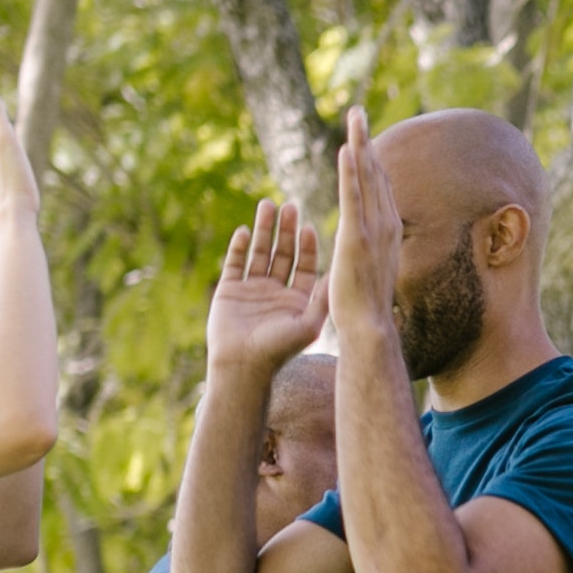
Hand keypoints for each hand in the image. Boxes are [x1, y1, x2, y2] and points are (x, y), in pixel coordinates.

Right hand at [207, 198, 327, 381]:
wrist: (241, 367)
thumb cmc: (278, 351)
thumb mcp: (308, 324)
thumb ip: (323, 299)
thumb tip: (342, 274)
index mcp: (297, 300)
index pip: (305, 266)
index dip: (308, 246)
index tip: (309, 227)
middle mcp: (276, 292)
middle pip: (284, 253)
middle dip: (287, 230)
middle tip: (289, 206)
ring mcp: (252, 290)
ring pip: (260, 252)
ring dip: (264, 229)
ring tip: (267, 205)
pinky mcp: (229, 290)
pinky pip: (236, 263)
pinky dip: (240, 246)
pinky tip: (245, 230)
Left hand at [327, 107, 400, 322]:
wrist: (369, 328)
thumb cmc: (366, 308)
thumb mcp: (370, 269)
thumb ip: (368, 251)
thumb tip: (363, 247)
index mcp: (388, 231)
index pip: (378, 187)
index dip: (371, 159)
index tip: (362, 136)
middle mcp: (387, 224)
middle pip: (375, 173)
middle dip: (366, 141)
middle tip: (357, 112)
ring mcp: (374, 230)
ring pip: (367, 178)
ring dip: (360, 144)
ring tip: (353, 117)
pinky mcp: (357, 237)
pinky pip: (353, 197)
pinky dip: (351, 171)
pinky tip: (347, 149)